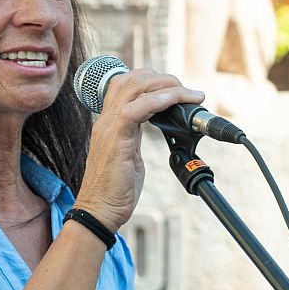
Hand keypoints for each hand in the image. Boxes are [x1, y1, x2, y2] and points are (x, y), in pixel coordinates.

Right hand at [77, 68, 203, 228]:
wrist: (99, 210)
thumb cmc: (115, 189)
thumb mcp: (129, 155)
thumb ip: (137, 137)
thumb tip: (158, 127)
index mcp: (110, 122)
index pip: (126, 85)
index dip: (151, 80)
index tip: (175, 88)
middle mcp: (107, 120)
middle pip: (131, 79)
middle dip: (163, 78)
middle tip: (187, 90)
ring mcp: (108, 127)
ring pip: (135, 88)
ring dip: (167, 86)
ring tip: (189, 93)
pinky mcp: (115, 139)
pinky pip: (136, 109)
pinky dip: (158, 100)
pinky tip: (174, 101)